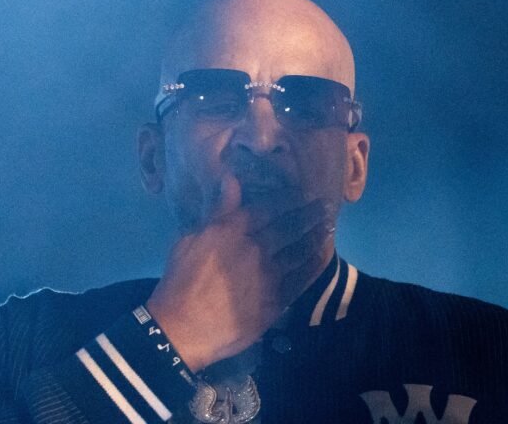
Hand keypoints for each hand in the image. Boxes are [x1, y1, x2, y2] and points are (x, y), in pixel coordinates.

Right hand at [146, 175, 334, 371]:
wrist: (183, 327)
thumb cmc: (180, 280)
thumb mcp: (190, 238)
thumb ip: (217, 210)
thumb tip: (232, 180)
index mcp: (232, 230)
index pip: (268, 207)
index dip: (289, 198)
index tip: (300, 192)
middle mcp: (255, 248)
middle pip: (290, 226)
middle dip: (309, 214)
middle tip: (324, 205)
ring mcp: (268, 275)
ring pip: (300, 250)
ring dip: (316, 236)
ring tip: (327, 227)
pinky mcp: (276, 300)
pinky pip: (301, 278)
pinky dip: (312, 265)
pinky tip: (319, 257)